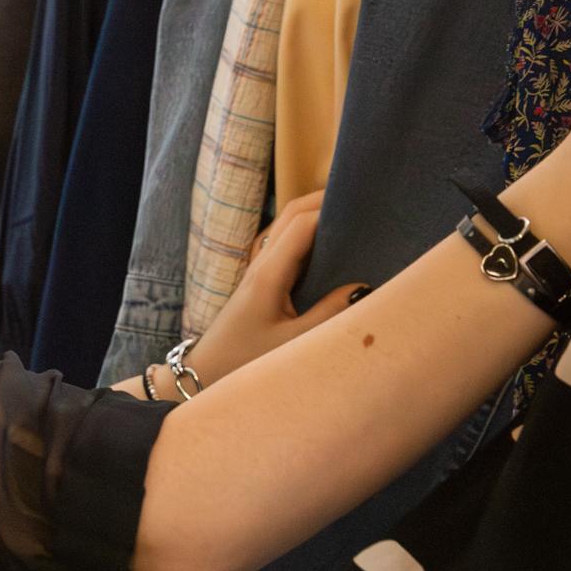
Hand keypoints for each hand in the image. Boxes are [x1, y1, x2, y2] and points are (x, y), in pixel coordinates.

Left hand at [177, 192, 366, 393]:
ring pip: (288, 226)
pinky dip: (308, 234)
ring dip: (316, 214)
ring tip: (353, 215)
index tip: (365, 206)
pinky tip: (330, 244)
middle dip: (325, 199)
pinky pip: (286, 244)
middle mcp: (262, 262)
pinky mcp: (261, 280)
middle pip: (292, 214)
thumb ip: (330, 313)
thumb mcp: (294, 342)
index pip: (302, 223)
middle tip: (363, 198)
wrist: (205, 373)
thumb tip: (365, 287)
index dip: (333, 208)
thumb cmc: (245, 361)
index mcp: (269, 272)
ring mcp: (259, 269)